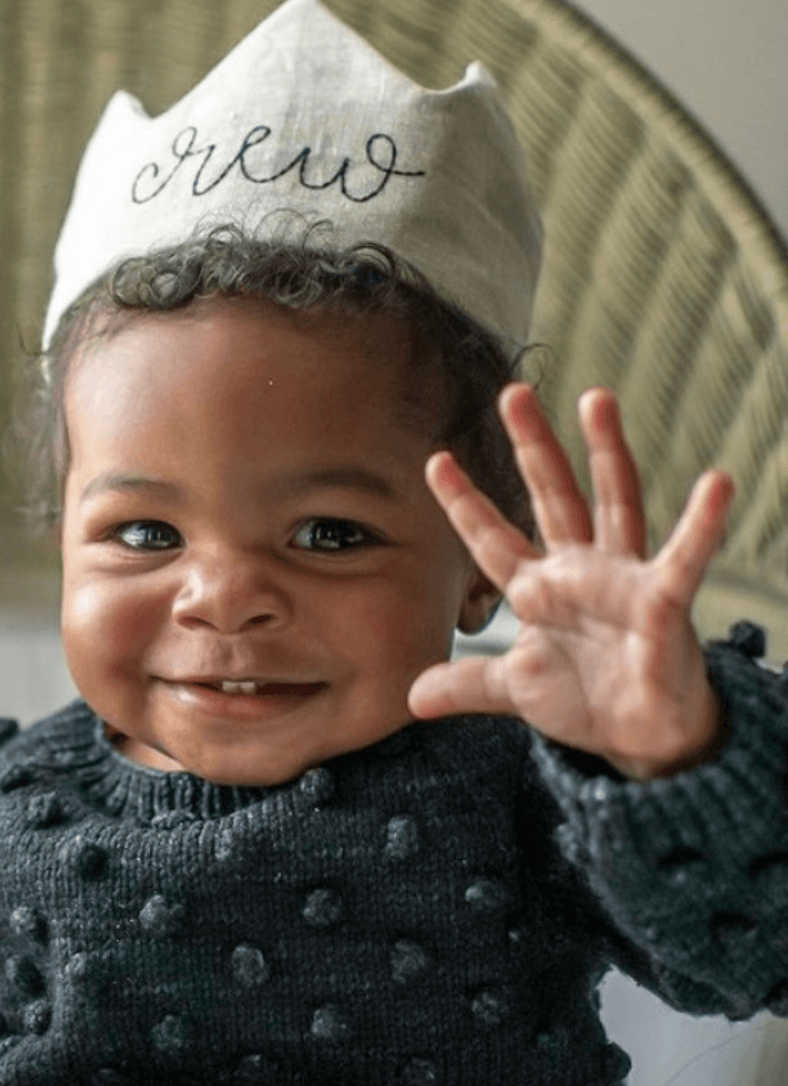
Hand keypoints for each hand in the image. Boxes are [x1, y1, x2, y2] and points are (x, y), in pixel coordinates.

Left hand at [408, 383, 733, 780]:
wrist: (641, 736)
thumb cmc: (585, 699)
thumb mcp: (514, 688)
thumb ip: (467, 684)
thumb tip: (413, 697)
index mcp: (538, 586)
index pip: (492, 535)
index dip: (464, 502)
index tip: (435, 460)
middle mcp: (578, 569)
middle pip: (551, 496)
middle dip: (532, 447)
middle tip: (512, 393)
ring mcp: (622, 578)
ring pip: (612, 502)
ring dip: (605, 452)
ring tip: (594, 400)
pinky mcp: (662, 600)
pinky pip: (683, 557)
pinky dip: (700, 524)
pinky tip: (715, 484)